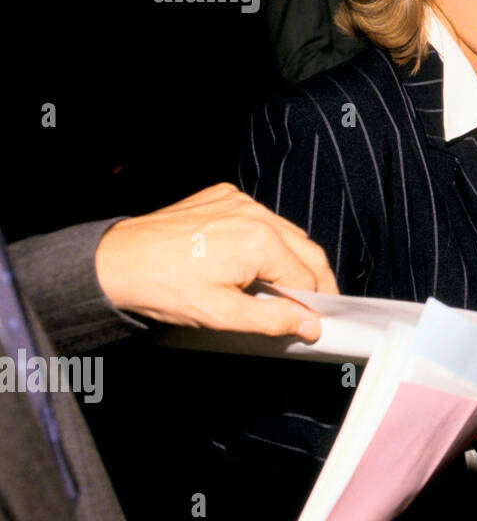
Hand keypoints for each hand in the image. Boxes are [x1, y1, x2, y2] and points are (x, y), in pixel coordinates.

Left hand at [94, 183, 338, 339]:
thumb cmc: (163, 288)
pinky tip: (252, 260)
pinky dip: (265, 238)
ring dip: (291, 258)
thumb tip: (310, 324)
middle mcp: (255, 214)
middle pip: (306, 250)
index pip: (308, 277)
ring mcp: (239, 201)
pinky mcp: (223, 196)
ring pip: (287, 232)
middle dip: (314, 280)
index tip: (316, 322)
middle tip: (313, 307)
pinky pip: (260, 217)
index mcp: (260, 241)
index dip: (315, 304)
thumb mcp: (222, 315)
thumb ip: (274, 320)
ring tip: (284, 287)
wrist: (115, 263)